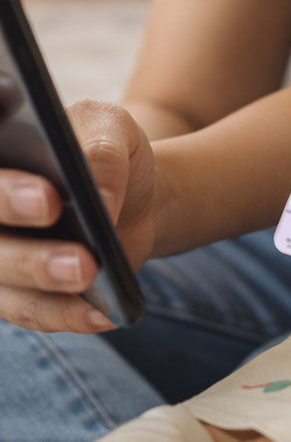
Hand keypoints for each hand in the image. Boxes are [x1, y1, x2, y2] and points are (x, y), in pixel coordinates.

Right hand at [0, 99, 155, 332]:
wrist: (127, 190)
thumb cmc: (106, 150)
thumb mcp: (113, 129)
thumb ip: (103, 153)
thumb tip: (102, 201)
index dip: (8, 193)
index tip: (50, 200)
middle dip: (27, 248)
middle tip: (73, 249)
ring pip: (3, 276)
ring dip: (43, 278)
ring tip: (89, 272)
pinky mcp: (16, 292)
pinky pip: (33, 310)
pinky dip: (67, 313)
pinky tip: (104, 312)